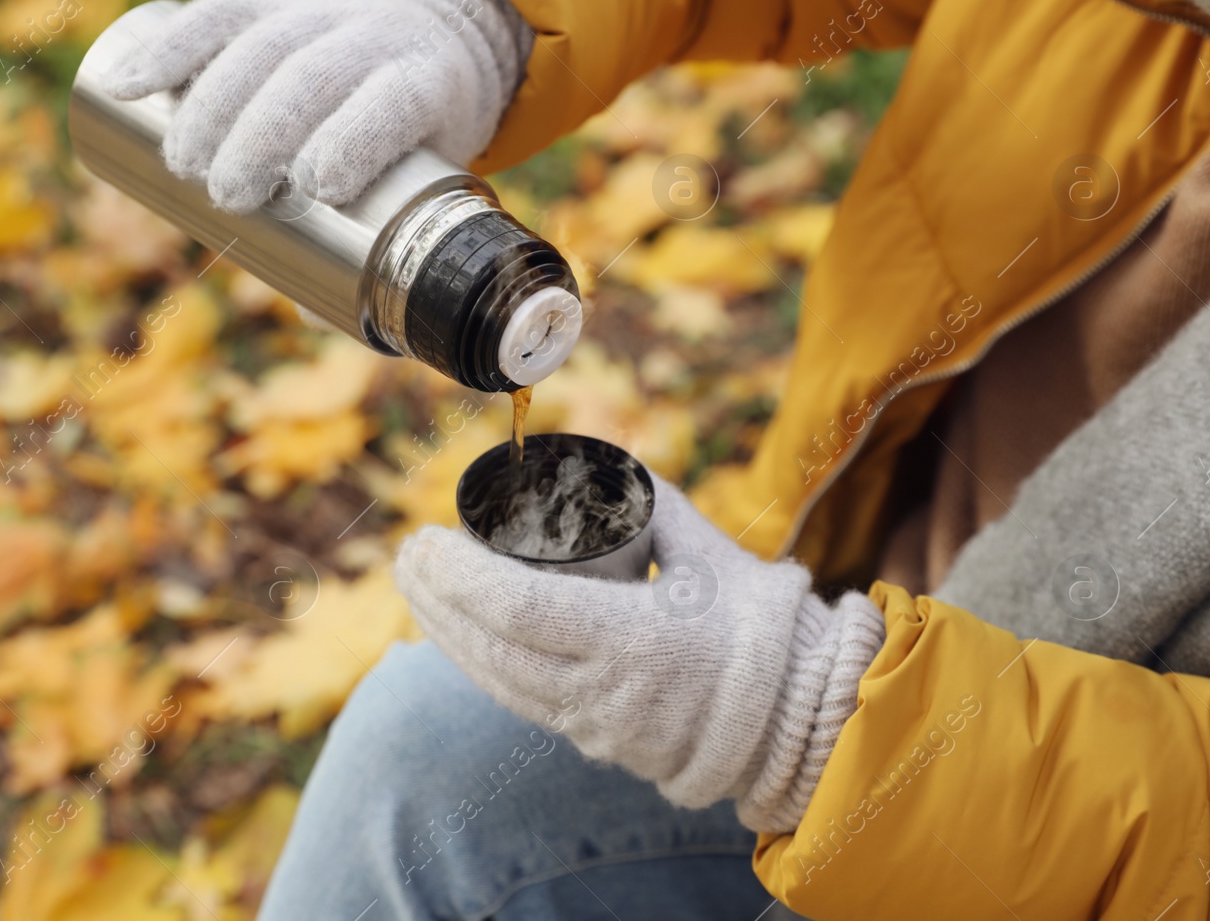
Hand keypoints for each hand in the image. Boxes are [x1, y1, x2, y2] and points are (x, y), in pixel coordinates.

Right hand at [103, 0, 530, 211]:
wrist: (428, 27)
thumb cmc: (417, 134)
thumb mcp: (423, 178)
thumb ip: (374, 245)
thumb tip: (314, 315)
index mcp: (427, 83)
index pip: (393, 101)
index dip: (353, 139)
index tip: (316, 188)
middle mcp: (377, 37)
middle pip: (315, 75)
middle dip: (262, 135)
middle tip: (228, 196)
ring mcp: (321, 13)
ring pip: (262, 44)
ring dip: (211, 105)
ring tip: (181, 164)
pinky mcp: (271, 0)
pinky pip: (216, 14)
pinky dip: (166, 48)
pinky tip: (127, 84)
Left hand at [395, 474, 884, 830]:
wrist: (802, 721)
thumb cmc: (763, 629)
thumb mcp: (711, 555)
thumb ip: (658, 506)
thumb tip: (611, 465)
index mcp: (634, 639)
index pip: (517, 612)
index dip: (458, 579)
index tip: (425, 541)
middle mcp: (605, 692)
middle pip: (490, 651)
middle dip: (436, 603)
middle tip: (407, 557)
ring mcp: (598, 727)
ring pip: (498, 684)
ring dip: (448, 636)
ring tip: (418, 592)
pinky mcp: (599, 744)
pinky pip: (523, 703)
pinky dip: (483, 666)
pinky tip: (461, 638)